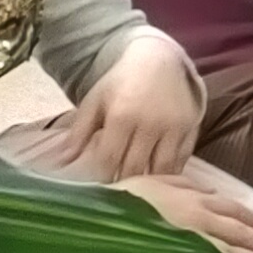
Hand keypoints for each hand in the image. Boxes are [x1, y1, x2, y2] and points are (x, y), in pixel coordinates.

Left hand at [39, 35, 202, 185]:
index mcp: (122, 115)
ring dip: (149, 183)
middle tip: (115, 192)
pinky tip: (158, 177)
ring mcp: (174, 128)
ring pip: (161, 171)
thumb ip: (78, 132)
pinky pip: (181, 162)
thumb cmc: (121, 83)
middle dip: (122, 184)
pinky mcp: (191, 130)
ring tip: (138, 190)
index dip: (101, 177)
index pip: (109, 159)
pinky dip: (169, 173)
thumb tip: (61, 163)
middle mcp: (151, 123)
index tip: (96, 187)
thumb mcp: (95, 101)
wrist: (158, 60)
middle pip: (134, 169)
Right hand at [130, 161, 252, 252]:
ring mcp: (192, 237)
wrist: (105, 213)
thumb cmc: (127, 196)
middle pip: (241, 232)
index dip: (252, 219)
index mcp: (195, 198)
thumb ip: (183, 183)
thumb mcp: (157, 180)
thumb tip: (207, 190)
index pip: (233, 209)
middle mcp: (200, 216)